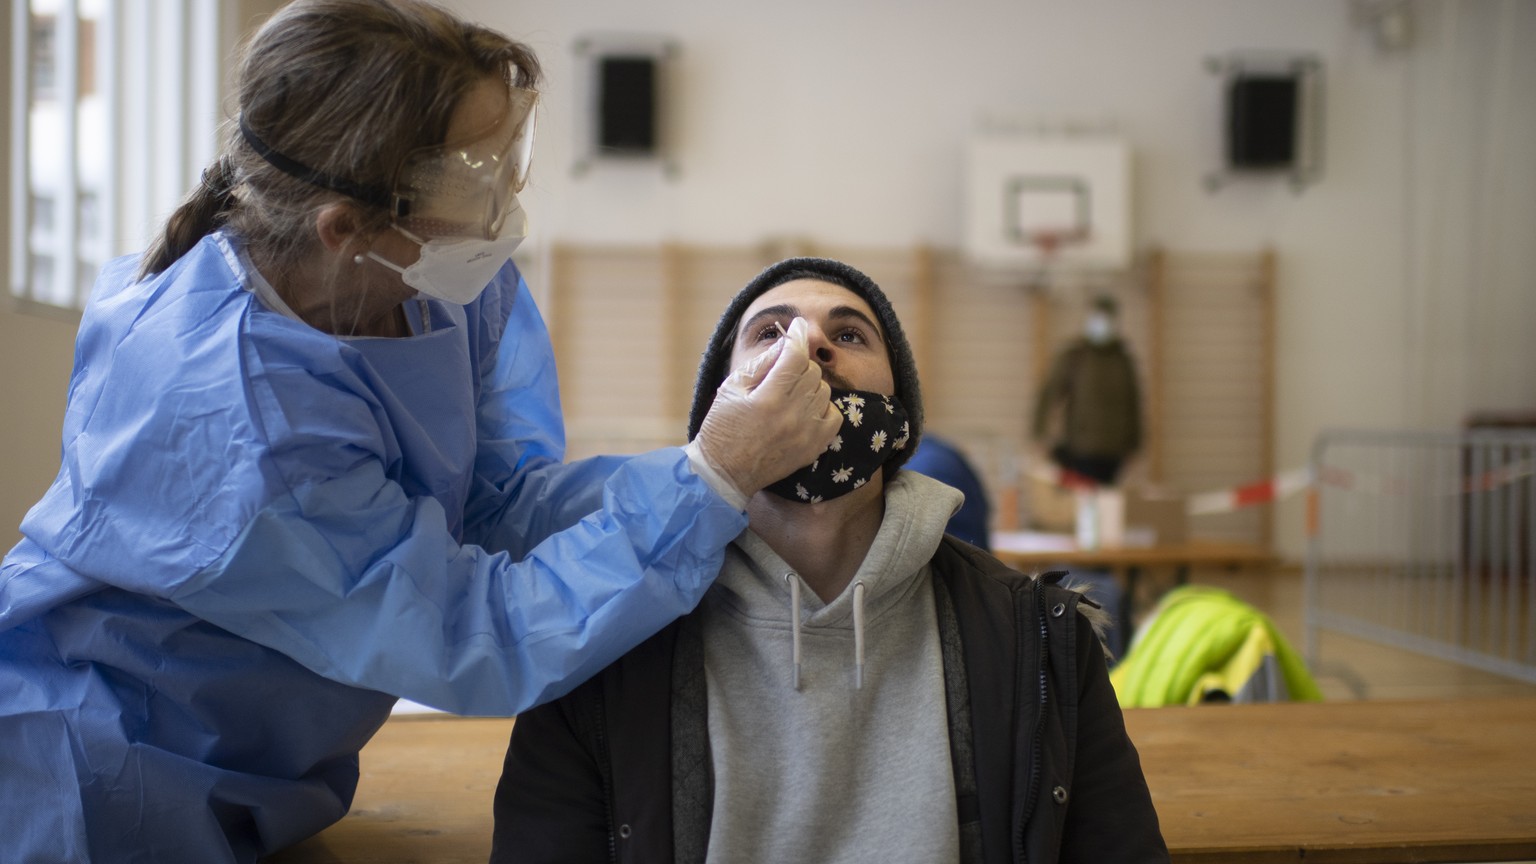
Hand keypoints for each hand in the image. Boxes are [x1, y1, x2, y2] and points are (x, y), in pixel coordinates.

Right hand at [692, 318, 841, 498]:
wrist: (724, 473)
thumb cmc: (722, 427)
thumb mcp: (732, 388)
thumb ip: (761, 363)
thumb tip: (785, 344)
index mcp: (768, 398)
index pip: (795, 356)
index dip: (796, 337)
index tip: (797, 326)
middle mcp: (792, 415)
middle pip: (812, 371)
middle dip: (798, 365)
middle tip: (782, 371)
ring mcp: (807, 433)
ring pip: (824, 391)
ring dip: (809, 386)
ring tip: (790, 393)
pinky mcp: (814, 447)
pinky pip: (834, 415)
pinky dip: (822, 407)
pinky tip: (804, 409)